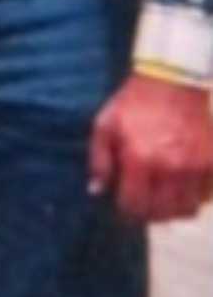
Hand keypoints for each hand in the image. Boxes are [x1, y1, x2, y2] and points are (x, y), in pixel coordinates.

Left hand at [88, 74, 212, 222]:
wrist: (171, 82)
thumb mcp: (105, 125)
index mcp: (139, 158)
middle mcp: (169, 167)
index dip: (126, 211)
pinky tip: (180, 188)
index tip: (124, 207)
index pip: (134, 204)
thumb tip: (96, 190)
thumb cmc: (133, 104)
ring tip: (161, 200)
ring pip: (186, 210)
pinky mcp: (212, 163)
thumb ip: (100, 160)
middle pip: (161, 213)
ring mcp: (194, 167)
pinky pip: (205, 196)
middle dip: (148, 214)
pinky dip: (193, 198)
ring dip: (172, 210)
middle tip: (142, 206)